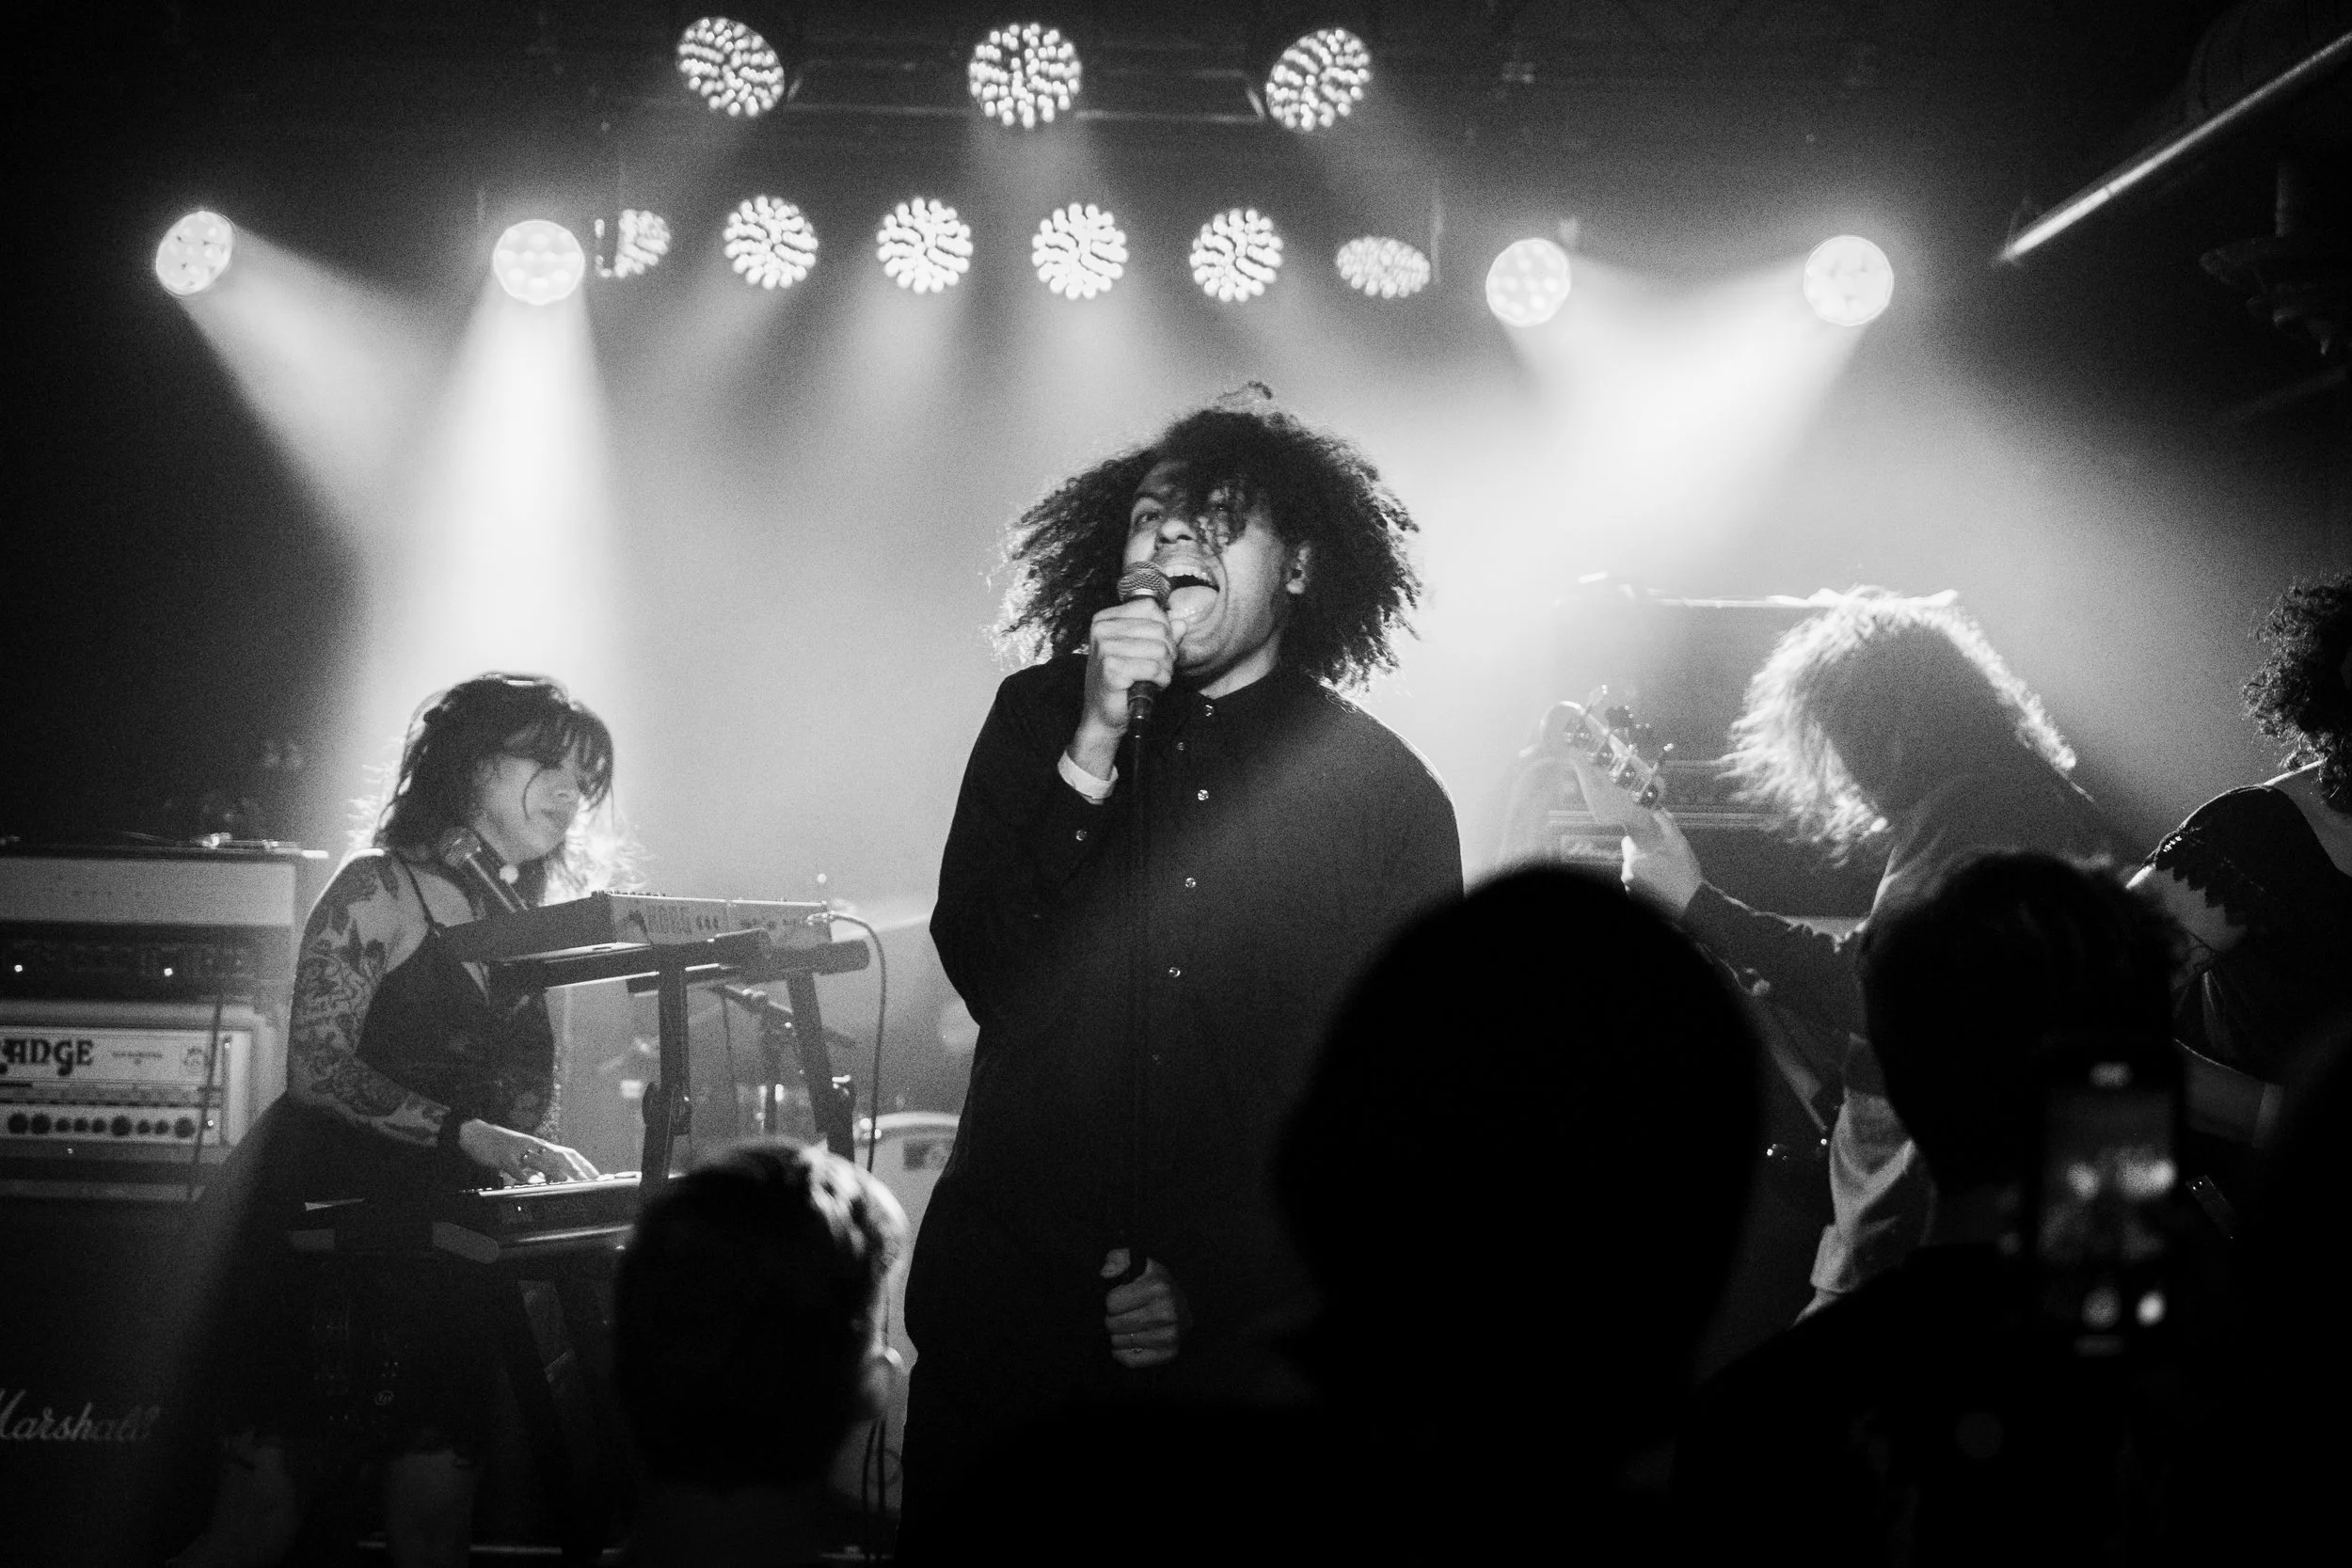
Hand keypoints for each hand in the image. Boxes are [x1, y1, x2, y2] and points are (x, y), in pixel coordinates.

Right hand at [454, 1119, 599, 1183]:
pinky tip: (531, 1182)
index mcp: (541, 1146)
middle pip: (560, 1156)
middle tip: (588, 1182)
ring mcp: (518, 1150)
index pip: (568, 1153)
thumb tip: (557, 1178)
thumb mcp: (524, 1155)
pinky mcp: (502, 1156)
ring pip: (539, 1160)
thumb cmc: (502, 1147)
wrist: (476, 1134)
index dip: (584, 1164)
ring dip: (554, 1171)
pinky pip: (514, 1166)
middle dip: (576, 1169)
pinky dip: (523, 1174)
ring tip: (566, 1181)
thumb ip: (540, 1166)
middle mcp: (534, 1146)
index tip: (597, 1177)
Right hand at [1069, 598, 1187, 779]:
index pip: (1150, 607)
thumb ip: (1162, 635)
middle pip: (1159, 629)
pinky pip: (1154, 668)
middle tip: (1160, 667)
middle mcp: (1102, 630)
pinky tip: (1153, 686)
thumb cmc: (1122, 683)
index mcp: (1105, 619)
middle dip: (1169, 651)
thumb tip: (1181, 623)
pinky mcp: (1111, 669)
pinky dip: (1162, 680)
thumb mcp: (1143, 652)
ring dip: (1166, 668)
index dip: (1165, 627)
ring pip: (1160, 649)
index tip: (1160, 646)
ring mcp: (1104, 649)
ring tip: (1156, 677)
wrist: (1103, 716)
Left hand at [1102, 1248, 1188, 1368]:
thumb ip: (1118, 1259)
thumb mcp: (1140, 1264)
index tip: (1122, 1299)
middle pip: (1113, 1324)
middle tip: (1123, 1315)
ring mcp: (1169, 1335)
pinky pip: (1131, 1360)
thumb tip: (1105, 1272)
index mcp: (1158, 1287)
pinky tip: (1127, 1343)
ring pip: (1119, 1342)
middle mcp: (1167, 1311)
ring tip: (1127, 1327)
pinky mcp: (1169, 1353)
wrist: (1183, 1307)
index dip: (1112, 1301)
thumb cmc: (1155, 1285)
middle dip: (1112, 1320)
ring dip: (1117, 1336)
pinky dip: (1122, 1353)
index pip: (1111, 1303)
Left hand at [1566, 752, 1702, 915]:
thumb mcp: (1679, 844)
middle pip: (1632, 858)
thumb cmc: (1685, 875)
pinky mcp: (1635, 898)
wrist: (1691, 903)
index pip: (1628, 842)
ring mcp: (1630, 889)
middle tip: (1663, 858)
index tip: (1652, 842)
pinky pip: (1638, 884)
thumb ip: (1666, 824)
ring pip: (1636, 871)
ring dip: (1646, 869)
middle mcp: (1627, 875)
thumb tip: (1657, 810)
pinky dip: (1647, 882)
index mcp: (1634, 860)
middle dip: (1645, 855)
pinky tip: (1661, 882)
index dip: (1640, 840)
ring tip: (1664, 872)